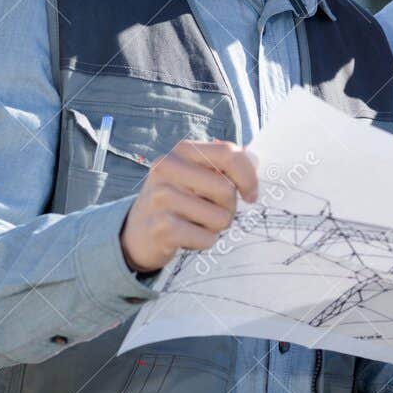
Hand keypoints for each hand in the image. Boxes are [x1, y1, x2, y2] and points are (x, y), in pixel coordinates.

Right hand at [119, 139, 258, 272]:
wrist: (137, 232)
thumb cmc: (179, 200)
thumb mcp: (197, 174)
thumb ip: (225, 165)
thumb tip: (256, 159)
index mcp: (182, 150)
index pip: (229, 154)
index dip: (249, 177)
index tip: (251, 195)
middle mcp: (167, 168)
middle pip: (227, 190)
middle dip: (230, 207)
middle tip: (213, 212)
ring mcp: (161, 197)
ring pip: (220, 217)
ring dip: (215, 227)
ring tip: (195, 222)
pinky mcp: (161, 227)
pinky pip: (207, 238)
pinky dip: (204, 241)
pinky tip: (186, 236)